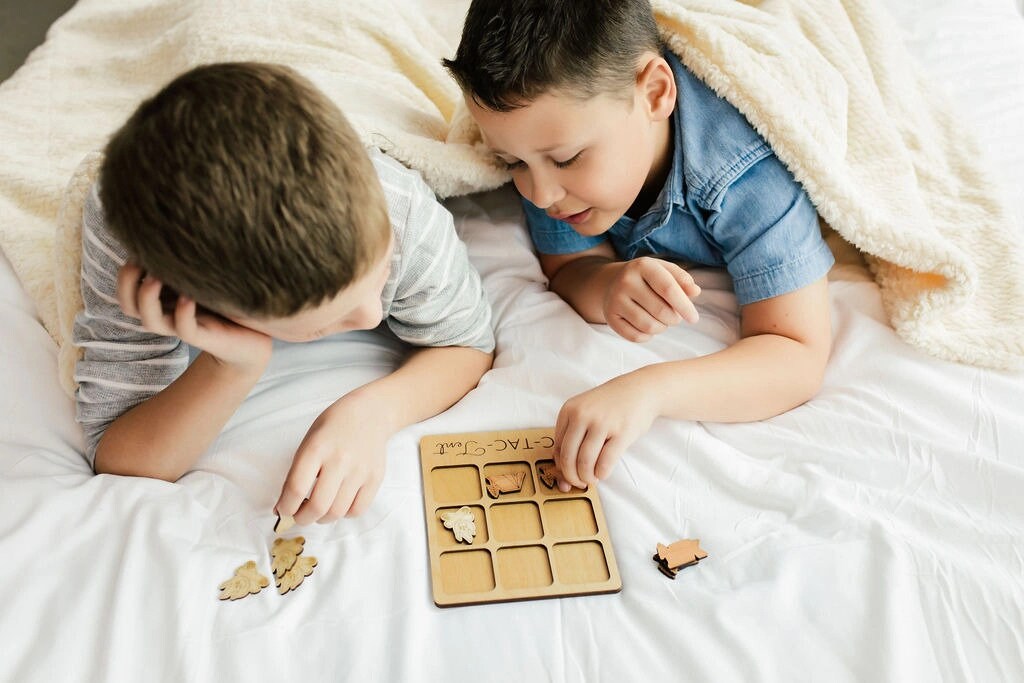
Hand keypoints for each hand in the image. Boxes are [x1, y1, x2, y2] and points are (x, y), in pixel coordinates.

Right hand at [116, 263, 271, 370]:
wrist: (253, 334)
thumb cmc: (226, 299)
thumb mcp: (203, 275)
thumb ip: (185, 261)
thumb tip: (173, 224)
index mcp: (161, 300)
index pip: (126, 292)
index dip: (125, 274)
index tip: (139, 250)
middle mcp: (167, 314)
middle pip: (129, 306)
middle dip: (127, 283)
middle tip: (138, 261)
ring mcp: (182, 326)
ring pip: (150, 321)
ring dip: (148, 298)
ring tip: (156, 277)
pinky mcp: (204, 336)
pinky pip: (185, 329)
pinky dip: (183, 313)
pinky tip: (188, 297)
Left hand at [276, 395, 390, 523]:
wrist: (371, 413)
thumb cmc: (333, 426)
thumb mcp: (308, 441)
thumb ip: (296, 473)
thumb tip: (284, 507)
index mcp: (317, 448)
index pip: (296, 489)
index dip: (285, 507)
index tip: (283, 511)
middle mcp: (340, 460)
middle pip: (318, 506)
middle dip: (303, 519)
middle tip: (299, 516)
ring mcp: (360, 471)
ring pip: (337, 512)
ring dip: (322, 519)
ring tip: (318, 511)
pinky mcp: (375, 478)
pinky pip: (357, 510)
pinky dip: (344, 514)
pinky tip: (339, 504)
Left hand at [553, 372, 658, 491]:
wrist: (641, 390)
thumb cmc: (610, 405)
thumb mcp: (585, 411)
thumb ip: (573, 435)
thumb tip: (563, 471)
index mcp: (569, 410)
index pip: (557, 446)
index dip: (561, 466)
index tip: (568, 475)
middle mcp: (582, 415)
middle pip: (568, 457)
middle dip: (572, 477)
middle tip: (579, 483)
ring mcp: (602, 423)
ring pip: (585, 462)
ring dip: (587, 477)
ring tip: (592, 478)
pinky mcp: (621, 433)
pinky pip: (605, 462)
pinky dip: (601, 474)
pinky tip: (603, 473)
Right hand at [603, 257, 699, 341]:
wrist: (612, 282)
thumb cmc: (647, 278)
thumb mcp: (665, 271)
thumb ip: (683, 280)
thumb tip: (695, 292)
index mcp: (643, 266)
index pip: (668, 289)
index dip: (685, 306)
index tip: (694, 318)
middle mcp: (626, 281)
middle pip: (661, 311)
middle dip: (674, 318)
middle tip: (675, 316)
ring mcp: (615, 300)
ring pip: (649, 326)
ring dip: (662, 328)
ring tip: (662, 320)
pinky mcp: (610, 316)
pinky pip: (636, 336)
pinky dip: (648, 336)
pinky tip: (648, 326)